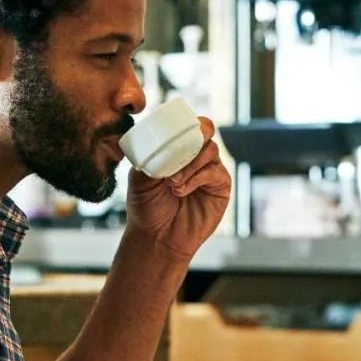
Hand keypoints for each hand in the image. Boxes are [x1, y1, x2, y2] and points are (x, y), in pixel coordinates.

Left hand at [125, 118, 231, 260]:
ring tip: (172, 182)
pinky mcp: (221, 187)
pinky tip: (182, 190)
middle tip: (175, 154)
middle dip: (192, 138)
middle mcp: (196, 156)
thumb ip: (147, 159)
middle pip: (205, 131)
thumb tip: (154, 146)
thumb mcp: (139, 179)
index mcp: (178, 148)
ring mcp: (210, 170)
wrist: (157, 237)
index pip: (188, 125)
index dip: (185, 122)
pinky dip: (198, 177)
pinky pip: (216, 171)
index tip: (172, 131)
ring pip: (210, 150)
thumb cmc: (147, 207)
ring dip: (190, 163)